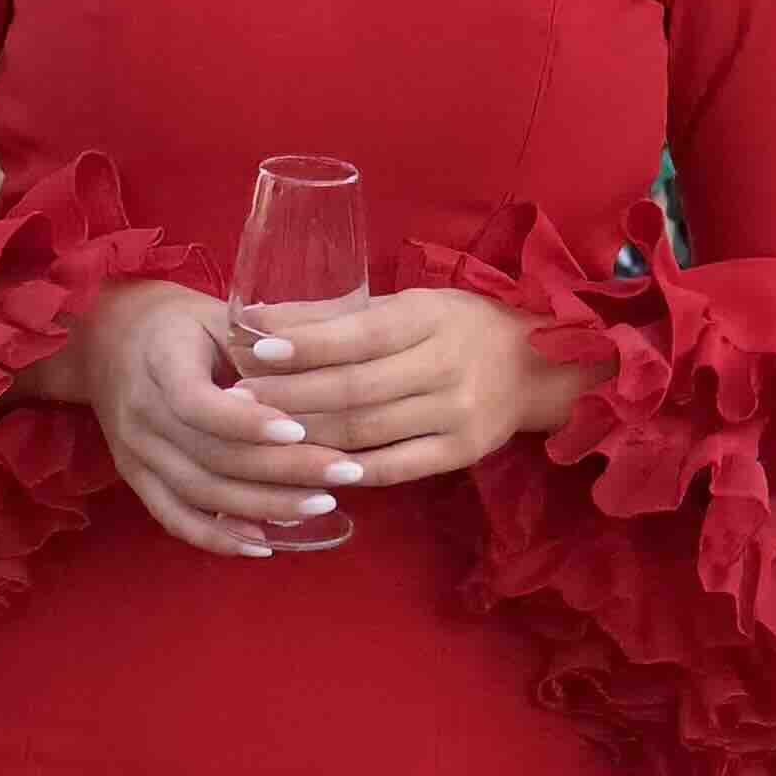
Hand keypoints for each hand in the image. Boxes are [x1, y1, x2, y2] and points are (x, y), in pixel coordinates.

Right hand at [66, 278, 349, 559]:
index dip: (247, 422)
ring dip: (264, 506)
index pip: (197, 403)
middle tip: (345, 471)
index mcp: (159, 360)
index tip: (299, 428)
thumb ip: (261, 344)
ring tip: (322, 504)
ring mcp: (134, 452)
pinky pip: (176, 518)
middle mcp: (140, 412)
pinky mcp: (136, 479)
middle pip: (211, 455)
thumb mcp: (217, 315)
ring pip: (200, 493)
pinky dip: (219, 538)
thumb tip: (324, 369)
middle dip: (283, 470)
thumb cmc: (181, 324)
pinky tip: (265, 545)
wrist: (108, 340)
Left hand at [224, 286, 592, 491]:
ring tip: (259, 435)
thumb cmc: (459, 326)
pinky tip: (309, 468)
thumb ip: (347, 316)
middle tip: (238, 401)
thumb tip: (264, 318)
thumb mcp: (413, 305)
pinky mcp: (461, 453)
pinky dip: (348, 470)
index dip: (307, 344)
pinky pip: (393, 468)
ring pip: (366, 432)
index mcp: (431, 318)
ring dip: (307, 437)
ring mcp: (457, 414)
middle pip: (355, 389)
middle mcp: (446, 366)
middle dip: (290, 397)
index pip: (361, 334)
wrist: (537, 368)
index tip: (256, 348)